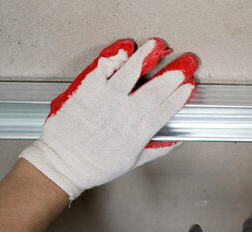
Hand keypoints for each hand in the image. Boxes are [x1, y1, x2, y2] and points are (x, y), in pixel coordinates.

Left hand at [20, 38, 197, 199]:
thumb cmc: (94, 165)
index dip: (180, 95)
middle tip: (185, 63)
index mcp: (138, 132)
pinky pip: (103, 69)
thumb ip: (157, 149)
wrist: (63, 164)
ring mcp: (105, 100)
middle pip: (155, 90)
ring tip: (157, 46)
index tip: (188, 85)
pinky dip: (115, 58)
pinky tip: (125, 50)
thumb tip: (175, 142)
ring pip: (130, 73)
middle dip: (173, 75)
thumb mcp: (132, 162)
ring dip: (146, 57)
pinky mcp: (87, 91)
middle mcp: (124, 114)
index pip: (166, 109)